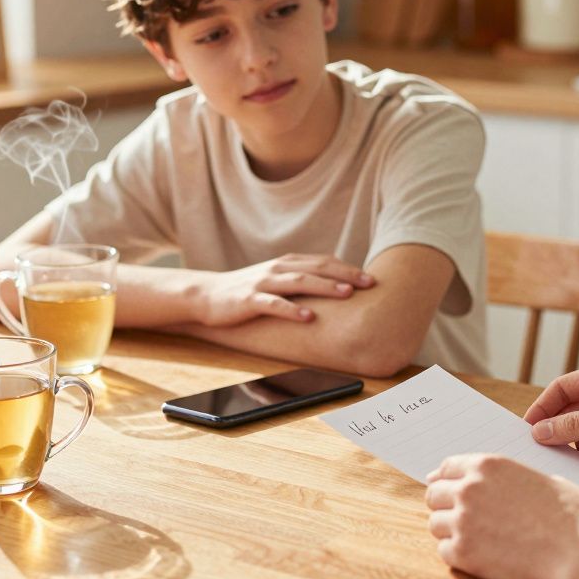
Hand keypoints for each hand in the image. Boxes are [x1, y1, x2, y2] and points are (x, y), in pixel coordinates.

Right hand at [196, 254, 374, 325]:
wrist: (206, 295)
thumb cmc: (247, 290)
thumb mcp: (276, 280)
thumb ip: (301, 279)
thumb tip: (333, 285)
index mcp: (286, 263)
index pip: (323, 261)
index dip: (348, 268)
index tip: (372, 278)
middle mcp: (278, 269)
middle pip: (317, 267)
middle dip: (345, 274)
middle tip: (369, 283)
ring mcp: (263, 283)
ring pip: (299, 282)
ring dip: (325, 286)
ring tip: (346, 293)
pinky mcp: (249, 300)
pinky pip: (274, 304)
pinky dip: (292, 309)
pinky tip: (309, 317)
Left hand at [424, 454, 578, 578]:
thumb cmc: (572, 515)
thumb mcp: (539, 479)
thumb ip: (505, 479)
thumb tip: (492, 484)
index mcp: (488, 465)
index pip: (447, 467)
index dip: (446, 480)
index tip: (446, 489)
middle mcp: (469, 489)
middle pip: (434, 494)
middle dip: (446, 505)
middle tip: (462, 518)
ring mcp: (463, 521)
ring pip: (436, 523)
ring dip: (451, 531)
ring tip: (478, 539)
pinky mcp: (464, 553)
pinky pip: (444, 551)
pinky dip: (458, 554)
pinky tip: (481, 555)